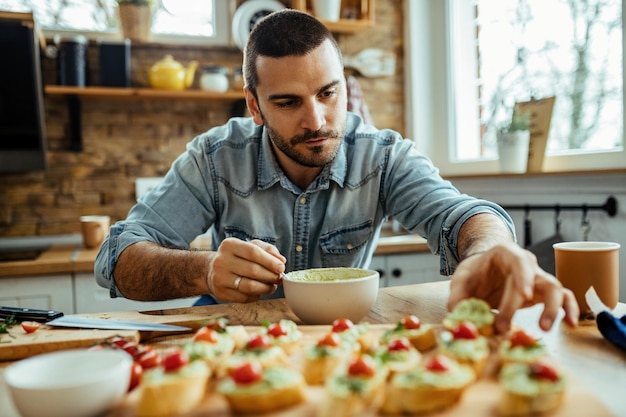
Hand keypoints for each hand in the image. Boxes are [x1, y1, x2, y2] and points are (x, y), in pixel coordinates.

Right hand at [206, 238, 285, 302]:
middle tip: (279, 278)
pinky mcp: (220, 293)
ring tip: (273, 286)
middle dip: (271, 276)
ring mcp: (219, 278)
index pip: (253, 252)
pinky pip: (244, 298)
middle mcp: (221, 261)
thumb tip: (281, 260)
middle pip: (253, 270)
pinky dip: (256, 296)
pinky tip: (260, 291)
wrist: (211, 269)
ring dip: (266, 288)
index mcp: (230, 245)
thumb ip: (267, 250)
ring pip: (250, 286)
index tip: (281, 267)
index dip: (270, 261)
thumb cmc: (236, 256)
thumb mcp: (249, 246)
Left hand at [448, 242, 578, 332]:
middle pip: (534, 278)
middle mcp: (526, 264)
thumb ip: (457, 295)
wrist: (484, 274)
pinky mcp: (544, 293)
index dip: (523, 276)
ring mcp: (538, 278)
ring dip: (552, 308)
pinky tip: (571, 324)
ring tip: (544, 327)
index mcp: (506, 253)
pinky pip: (563, 298)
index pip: (518, 260)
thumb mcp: (461, 281)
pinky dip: (569, 309)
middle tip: (505, 326)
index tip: (524, 294)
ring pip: (555, 287)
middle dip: (520, 304)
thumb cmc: (475, 275)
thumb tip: (456, 312)